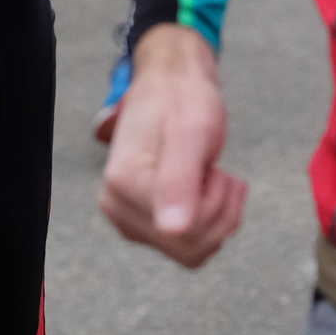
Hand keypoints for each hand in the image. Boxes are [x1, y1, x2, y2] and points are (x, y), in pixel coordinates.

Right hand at [98, 22, 246, 268]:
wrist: (171, 84)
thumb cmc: (182, 100)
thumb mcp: (190, 133)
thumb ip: (179, 180)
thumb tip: (172, 230)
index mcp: (122, 185)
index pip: (185, 230)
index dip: (213, 200)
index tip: (209, 165)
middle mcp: (116, 207)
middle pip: (190, 245)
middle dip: (219, 208)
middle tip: (214, 168)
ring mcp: (128, 218)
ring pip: (193, 250)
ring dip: (219, 215)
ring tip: (211, 175)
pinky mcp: (144, 224)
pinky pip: (189, 246)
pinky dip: (212, 221)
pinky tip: (207, 188)